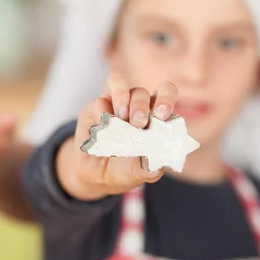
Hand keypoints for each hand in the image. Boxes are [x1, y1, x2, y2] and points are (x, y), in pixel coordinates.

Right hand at [56, 72, 177, 200]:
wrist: (98, 177)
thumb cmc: (128, 169)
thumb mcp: (142, 173)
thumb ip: (151, 168)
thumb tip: (157, 166)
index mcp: (154, 115)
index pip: (165, 93)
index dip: (166, 98)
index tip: (163, 115)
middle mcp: (135, 105)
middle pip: (141, 91)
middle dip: (141, 105)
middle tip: (139, 123)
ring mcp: (113, 104)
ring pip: (117, 82)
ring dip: (121, 96)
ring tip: (121, 116)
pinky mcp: (93, 109)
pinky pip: (98, 101)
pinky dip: (101, 112)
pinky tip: (103, 127)